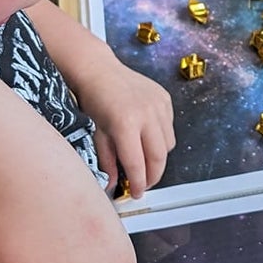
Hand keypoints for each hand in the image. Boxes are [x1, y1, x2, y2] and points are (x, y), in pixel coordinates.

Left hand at [75, 49, 176, 197]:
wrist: (98, 69)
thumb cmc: (93, 99)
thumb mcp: (96, 134)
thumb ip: (107, 161)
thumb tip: (112, 184)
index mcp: (125, 124)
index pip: (137, 164)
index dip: (138, 183)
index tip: (136, 193)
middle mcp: (146, 114)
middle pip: (159, 158)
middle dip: (153, 176)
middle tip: (144, 184)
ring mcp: (158, 105)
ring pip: (168, 145)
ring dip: (158, 157)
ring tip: (144, 159)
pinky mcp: (165, 99)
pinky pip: (169, 127)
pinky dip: (161, 138)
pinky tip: (147, 137)